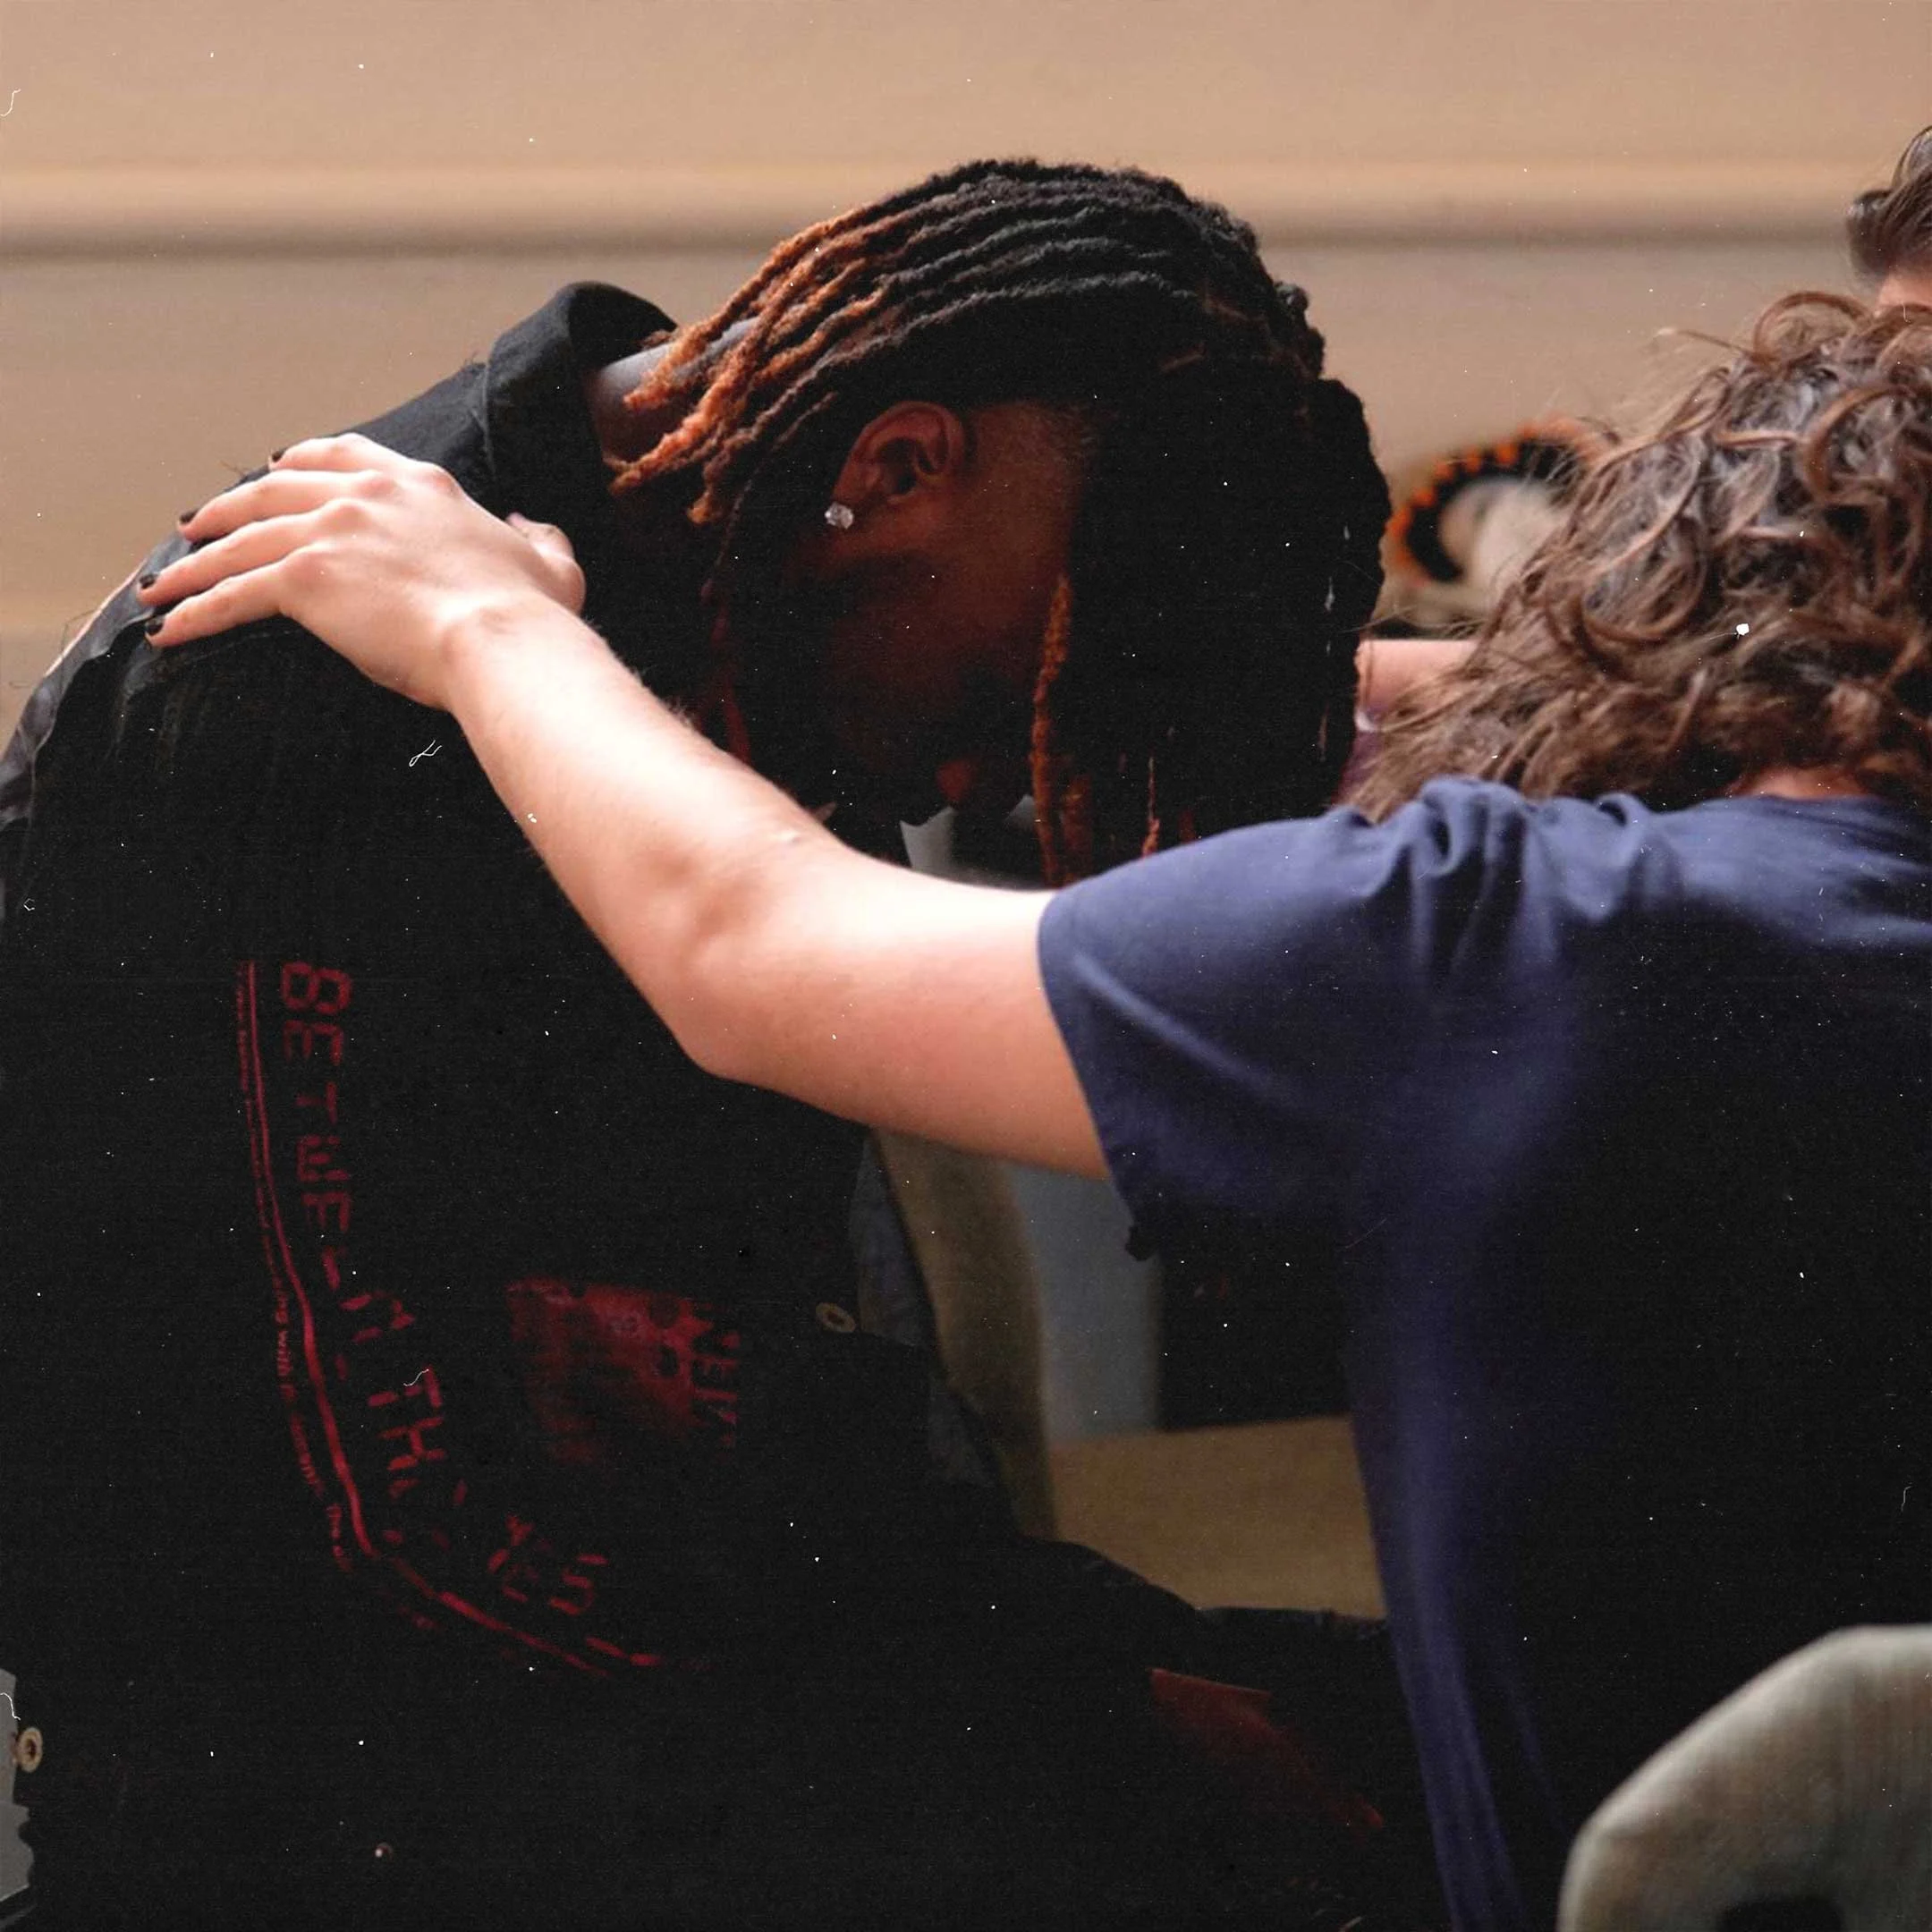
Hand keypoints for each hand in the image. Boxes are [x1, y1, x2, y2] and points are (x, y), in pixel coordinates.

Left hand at [138, 434, 585, 710]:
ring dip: (195, 563)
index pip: (342, 455)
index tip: (274, 472)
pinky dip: (197, 610)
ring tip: (164, 584)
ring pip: (241, 540)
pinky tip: (172, 629)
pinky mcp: (305, 579)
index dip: (299, 464)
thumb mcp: (553, 562)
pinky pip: (234, 594)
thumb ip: (537, 535)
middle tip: (199, 526)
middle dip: (228, 508)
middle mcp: (366, 495)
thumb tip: (530, 524)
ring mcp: (330, 532)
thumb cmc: (532, 614)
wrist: (503, 639)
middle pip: (273, 491)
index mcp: (420, 485)